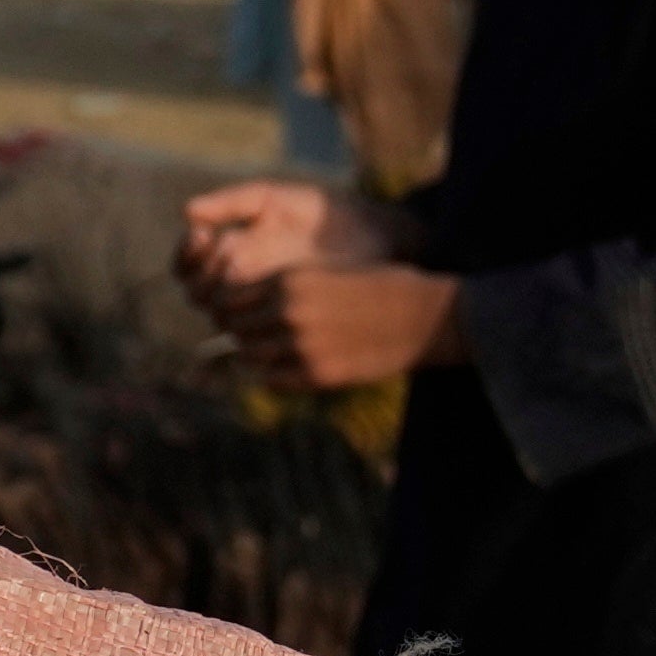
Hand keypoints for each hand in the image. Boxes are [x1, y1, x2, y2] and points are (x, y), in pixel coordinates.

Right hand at [170, 176, 382, 313]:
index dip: (185, 255)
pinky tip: (267, 294)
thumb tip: (186, 212)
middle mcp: (240, 285)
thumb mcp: (276, 199)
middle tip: (225, 251)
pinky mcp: (286, 325)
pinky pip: (254, 334)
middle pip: (197, 294)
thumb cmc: (324, 213)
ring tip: (244, 270)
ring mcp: (262, 308)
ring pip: (220, 316)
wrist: (372, 235)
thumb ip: (233, 201)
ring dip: (223, 296)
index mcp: (230, 253)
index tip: (201, 234)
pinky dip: (250, 319)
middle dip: (203, 274)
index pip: (186, 266)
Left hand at [230, 255, 463, 385]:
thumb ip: (285, 289)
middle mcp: (289, 312)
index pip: (231, 299)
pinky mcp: (318, 374)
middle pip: (237, 329)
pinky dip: (275, 377)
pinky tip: (291, 369)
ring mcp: (302, 345)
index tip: (240, 315)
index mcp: (289, 281)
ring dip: (256, 356)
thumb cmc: (376, 289)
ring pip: (250, 356)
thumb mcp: (325, 274)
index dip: (233, 309)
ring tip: (273, 353)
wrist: (424, 316)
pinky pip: (273, 381)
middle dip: (243, 333)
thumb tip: (241, 308)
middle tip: (254, 337)